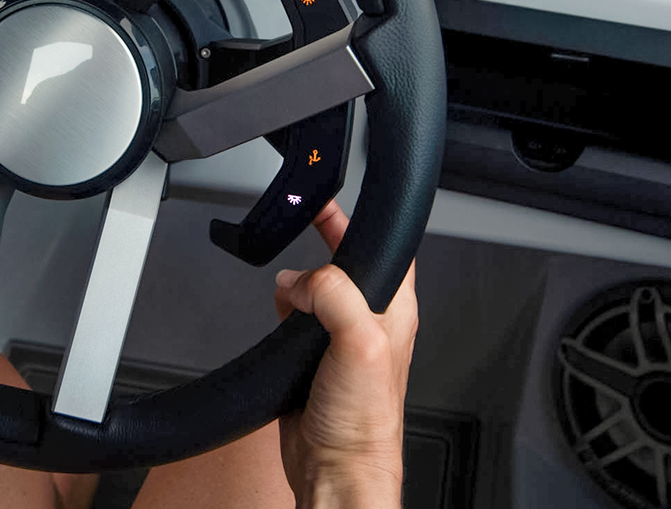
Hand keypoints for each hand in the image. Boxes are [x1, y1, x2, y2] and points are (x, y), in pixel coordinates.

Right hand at [273, 201, 416, 508]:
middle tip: (305, 217)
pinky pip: (297, 318)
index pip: (385, 247)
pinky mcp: (314, 358)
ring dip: (299, 279)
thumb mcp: (359, 342)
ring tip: (288, 276)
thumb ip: (335, 296)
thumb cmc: (363, 422)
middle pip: (348, 262)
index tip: (332, 201)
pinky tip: (277, 310)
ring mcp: (341, 339)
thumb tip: (300, 279)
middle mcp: (370, 321)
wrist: (335, 470)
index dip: (361, 221)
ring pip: (319, 289)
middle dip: (325, 239)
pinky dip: (283, 307)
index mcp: (393, 310)